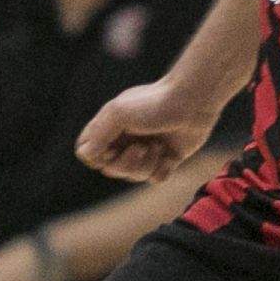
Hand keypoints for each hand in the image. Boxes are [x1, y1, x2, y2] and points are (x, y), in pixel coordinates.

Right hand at [77, 80, 217, 182]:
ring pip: (133, 176)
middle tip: (141, 147)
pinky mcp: (166, 158)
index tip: (111, 147)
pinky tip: (170, 155)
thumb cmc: (154, 104)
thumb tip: (86, 156)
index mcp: (110, 127)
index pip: (88, 153)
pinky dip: (162, 170)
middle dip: (126, 164)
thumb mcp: (119, 113)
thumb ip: (98, 134)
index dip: (97, 157)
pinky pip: (155, 178)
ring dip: (146, 165)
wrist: (193, 102)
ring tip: (158, 147)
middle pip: (111, 169)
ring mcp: (145, 150)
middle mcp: (125, 139)